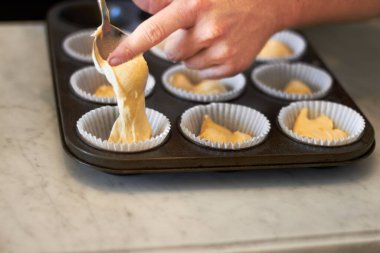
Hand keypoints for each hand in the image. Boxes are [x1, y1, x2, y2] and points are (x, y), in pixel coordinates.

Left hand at [108, 0, 287, 77]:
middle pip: (170, 52)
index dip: (132, 46)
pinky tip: (220, 45)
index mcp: (195, 5)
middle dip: (175, 43)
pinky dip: (206, 62)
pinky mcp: (233, 65)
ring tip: (211, 34)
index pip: (154, 30)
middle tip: (194, 27)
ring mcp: (223, 51)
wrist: (270, 4)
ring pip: (186, 64)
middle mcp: (208, 30)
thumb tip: (140, 4)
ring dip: (191, 52)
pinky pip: (203, 72)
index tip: (115, 58)